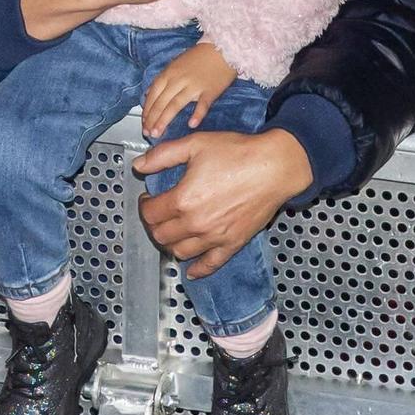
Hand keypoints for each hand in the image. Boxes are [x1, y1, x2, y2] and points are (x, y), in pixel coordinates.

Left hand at [134, 128, 314, 278]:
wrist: (275, 167)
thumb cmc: (238, 153)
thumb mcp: (195, 144)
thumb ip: (163, 155)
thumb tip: (139, 166)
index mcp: (182, 199)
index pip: (150, 213)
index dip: (145, 205)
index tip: (149, 199)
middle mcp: (195, 223)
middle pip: (161, 235)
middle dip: (155, 224)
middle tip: (160, 214)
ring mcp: (214, 237)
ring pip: (179, 252)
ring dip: (171, 243)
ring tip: (174, 231)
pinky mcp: (232, 244)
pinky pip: (210, 265)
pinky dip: (197, 269)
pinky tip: (191, 269)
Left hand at [142, 42, 236, 137]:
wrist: (222, 49)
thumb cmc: (199, 57)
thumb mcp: (175, 63)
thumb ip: (163, 79)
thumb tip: (150, 92)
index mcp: (169, 73)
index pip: (153, 94)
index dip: (147, 110)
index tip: (144, 123)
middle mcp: (179, 80)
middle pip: (161, 102)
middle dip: (152, 119)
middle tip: (148, 133)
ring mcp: (194, 86)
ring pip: (175, 104)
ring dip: (165, 119)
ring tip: (159, 132)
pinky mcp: (210, 91)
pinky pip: (202, 104)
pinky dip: (197, 114)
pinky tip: (191, 124)